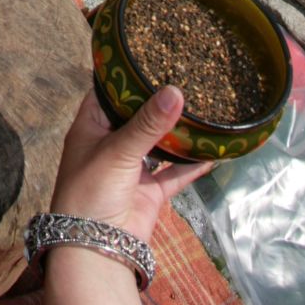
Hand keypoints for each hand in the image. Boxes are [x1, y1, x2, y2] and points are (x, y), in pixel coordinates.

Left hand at [51, 86, 210, 245]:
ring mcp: (132, 168)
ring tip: (202, 107)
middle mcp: (111, 143)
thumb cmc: (92, 191)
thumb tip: (176, 91)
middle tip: (186, 77)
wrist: (95, 250)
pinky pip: (175, 174)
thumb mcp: (117, 151)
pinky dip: (192, 165)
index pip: (109, 92)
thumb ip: (148, 124)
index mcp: (91, 126)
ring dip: (177, 131)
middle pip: (138, 116)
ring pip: (159, 143)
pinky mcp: (150, 191)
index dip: (128, 75)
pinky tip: (213, 151)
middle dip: (159, 102)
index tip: (153, 55)